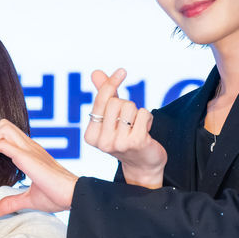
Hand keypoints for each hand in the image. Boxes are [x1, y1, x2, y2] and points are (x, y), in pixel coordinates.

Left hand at [0, 120, 78, 214]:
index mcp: (31, 152)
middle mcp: (30, 146)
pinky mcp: (27, 157)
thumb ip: (13, 202)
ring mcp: (29, 149)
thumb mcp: (30, 200)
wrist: (73, 196)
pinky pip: (2, 143)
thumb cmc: (58, 197)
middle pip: (3, 124)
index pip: (8, 133)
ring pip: (2, 128)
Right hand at [84, 69, 166, 188]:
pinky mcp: (136, 142)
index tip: (122, 71)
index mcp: (90, 136)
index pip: (100, 101)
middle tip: (130, 120)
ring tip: (137, 127)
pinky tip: (146, 131)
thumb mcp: (111, 119)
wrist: (143, 165)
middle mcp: (102, 142)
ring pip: (130, 107)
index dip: (111, 84)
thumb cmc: (125, 138)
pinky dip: (148, 118)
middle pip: (115, 103)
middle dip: (127, 105)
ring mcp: (118, 143)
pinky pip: (143, 114)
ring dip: (137, 113)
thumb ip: (104, 96)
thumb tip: (95, 72)